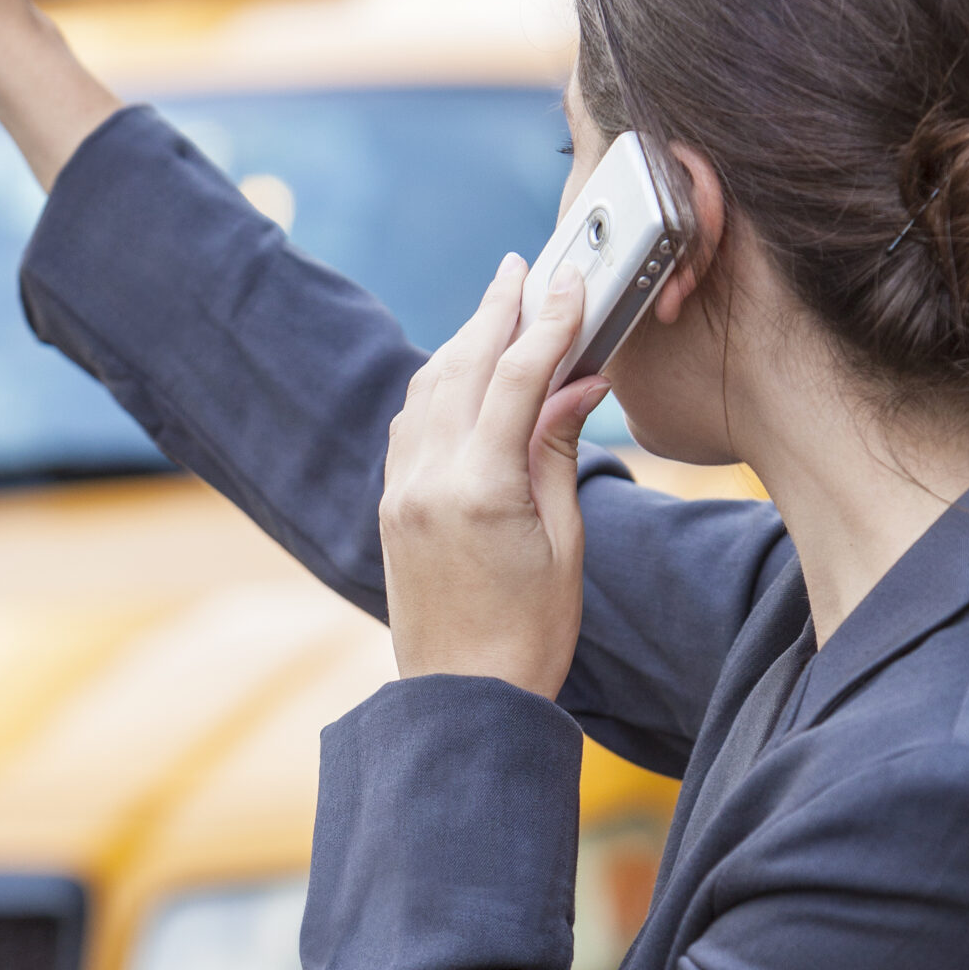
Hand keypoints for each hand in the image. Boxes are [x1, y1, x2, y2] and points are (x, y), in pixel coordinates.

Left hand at [380, 260, 608, 698]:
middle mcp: (429, 480)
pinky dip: (439, 385)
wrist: (464, 699)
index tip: (572, 283)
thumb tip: (577, 380)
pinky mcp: (391, 506)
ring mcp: (401, 492)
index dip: (549, 323)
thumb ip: (558, 451)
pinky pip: (411, 424)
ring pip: (428, 389)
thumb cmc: (531, 632)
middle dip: (497, 312)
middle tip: (524, 270)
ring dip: (464, 341)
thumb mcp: (564, 540)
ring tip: (498, 308)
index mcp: (480, 489)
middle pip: (463, 366)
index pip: (518, 378)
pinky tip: (462, 371)